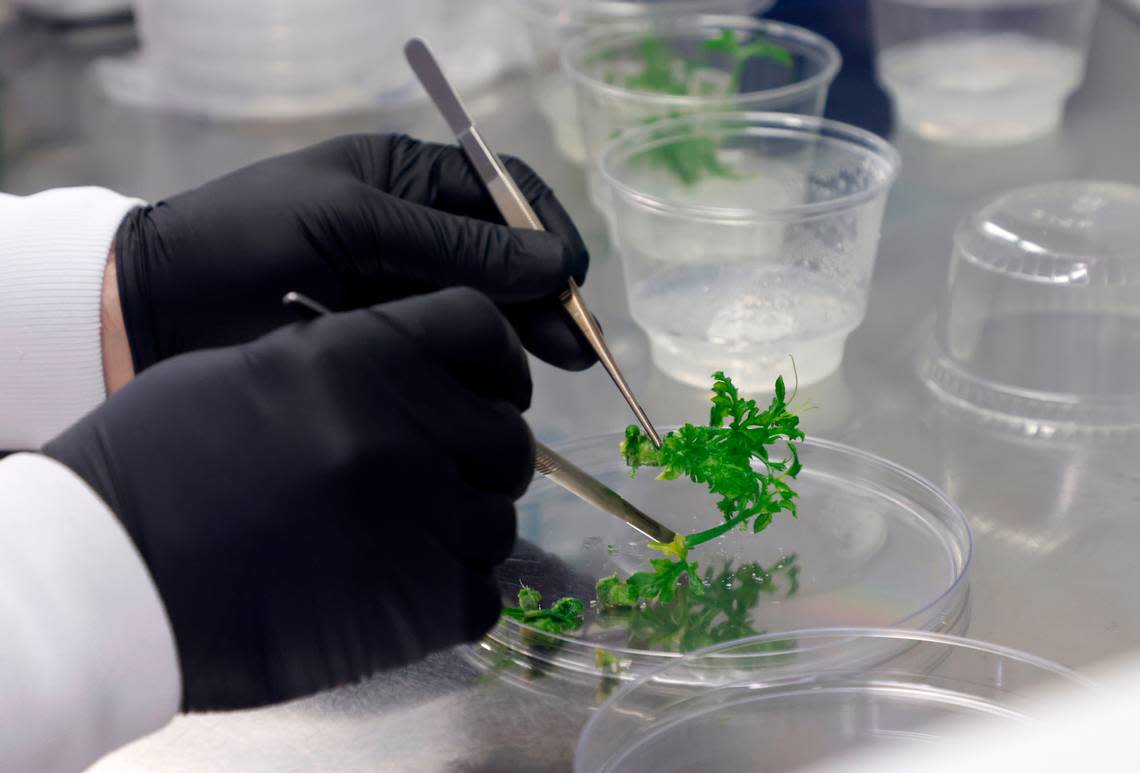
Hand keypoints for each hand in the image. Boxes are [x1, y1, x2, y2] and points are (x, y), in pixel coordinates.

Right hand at [45, 288, 531, 709]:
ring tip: (402, 541)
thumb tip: (407, 378)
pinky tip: (399, 590)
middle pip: (508, 437)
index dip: (497, 361)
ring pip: (499, 521)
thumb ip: (347, 363)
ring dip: (463, 530)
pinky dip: (453, 595)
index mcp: (368, 354)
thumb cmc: (159, 461)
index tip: (490, 386)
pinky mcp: (422, 606)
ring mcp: (423, 519)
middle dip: (483, 457)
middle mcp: (410, 428)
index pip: (483, 330)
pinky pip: (482, 594)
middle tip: (439, 476)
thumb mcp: (251, 369)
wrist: (112, 575)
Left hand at [113, 133, 593, 376]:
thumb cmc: (247, 239)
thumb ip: (451, 246)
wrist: (155, 306)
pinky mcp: (387, 339)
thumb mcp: (350, 223)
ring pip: (485, 306)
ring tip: (554, 369)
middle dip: (545, 296)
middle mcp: (414, 229)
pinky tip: (499, 387)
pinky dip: (480, 363)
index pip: (503, 191)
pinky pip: (449, 346)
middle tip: (576, 350)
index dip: (546, 231)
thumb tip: (553, 265)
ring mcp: (402, 287)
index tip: (572, 281)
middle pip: (505, 255)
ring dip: (523, 332)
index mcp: (406, 177)